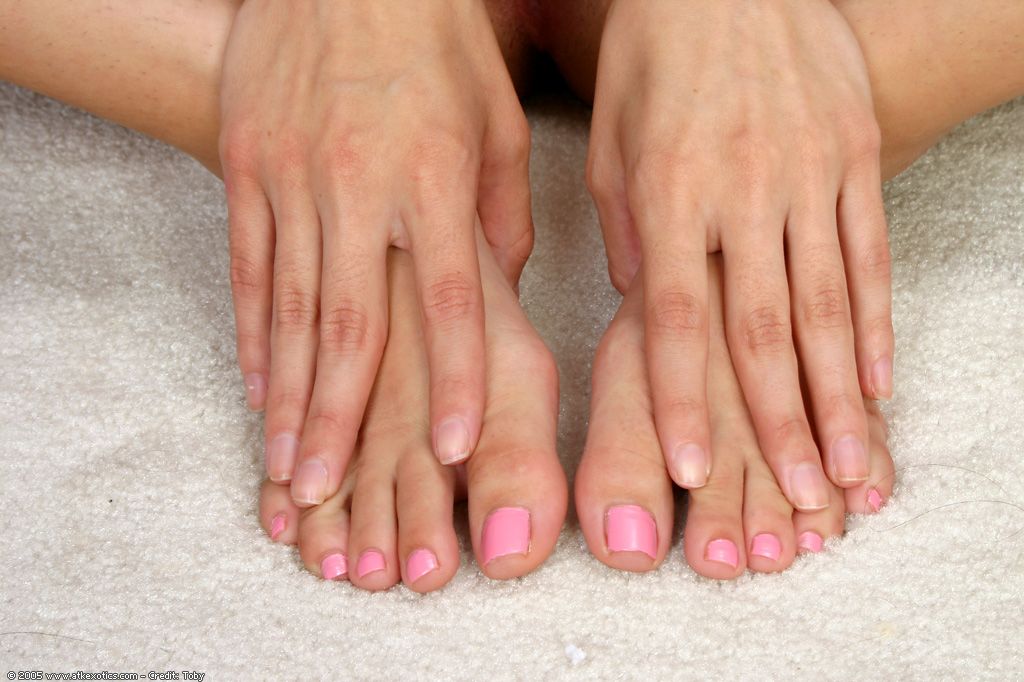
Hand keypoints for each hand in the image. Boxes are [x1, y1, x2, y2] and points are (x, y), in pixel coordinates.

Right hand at [219, 0, 532, 505]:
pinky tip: (258, 386)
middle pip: (353, 325)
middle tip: (328, 491)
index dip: (454, 380)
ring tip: (289, 464)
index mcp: (435, 176)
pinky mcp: (247, 164)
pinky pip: (249, 265)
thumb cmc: (435, 36)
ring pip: (293, 308)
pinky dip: (254, 332)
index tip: (453, 450)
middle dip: (341, 420)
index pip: (449, 300)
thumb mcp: (496, 115)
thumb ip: (502, 210)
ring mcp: (293, 178)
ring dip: (292, 396)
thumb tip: (503, 289)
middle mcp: (360, 187)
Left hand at [586, 0, 892, 508]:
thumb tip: (646, 311)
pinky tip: (878, 383)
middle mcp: (743, 190)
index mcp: (668, 191)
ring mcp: (809, 171)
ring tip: (846, 466)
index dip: (683, 402)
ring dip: (837, 394)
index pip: (677, 318)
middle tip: (797, 497)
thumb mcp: (612, 134)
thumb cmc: (653, 52)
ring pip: (826, 303)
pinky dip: (874, 324)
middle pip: (764, 328)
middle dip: (780, 423)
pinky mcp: (855, 154)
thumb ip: (627, 228)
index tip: (695, 470)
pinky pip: (866, 252)